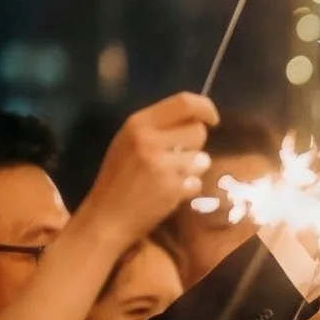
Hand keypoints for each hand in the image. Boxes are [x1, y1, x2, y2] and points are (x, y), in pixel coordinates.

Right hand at [81, 92, 214, 243]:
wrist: (107, 217)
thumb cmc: (117, 178)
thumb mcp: (128, 141)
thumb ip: (158, 128)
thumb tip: (196, 118)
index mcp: (138, 123)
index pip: (185, 102)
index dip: (206, 108)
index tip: (212, 119)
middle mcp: (150, 140)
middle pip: (198, 131)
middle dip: (195, 145)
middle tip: (178, 157)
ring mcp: (162, 165)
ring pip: (202, 158)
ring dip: (193, 169)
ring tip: (171, 177)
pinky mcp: (172, 189)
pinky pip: (196, 182)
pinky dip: (187, 189)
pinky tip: (169, 193)